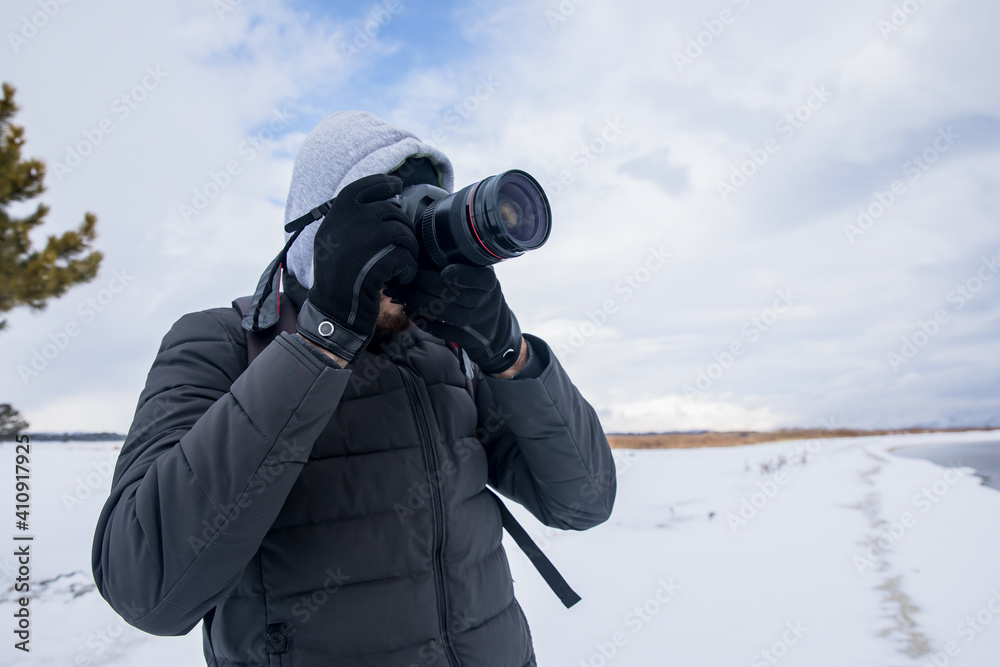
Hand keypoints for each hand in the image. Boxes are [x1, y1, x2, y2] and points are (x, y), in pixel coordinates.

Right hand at [295, 174, 417, 362]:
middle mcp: (350, 221)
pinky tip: (399, 281)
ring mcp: (367, 239)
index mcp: (336, 216)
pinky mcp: (381, 259)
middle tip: (401, 248)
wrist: (333, 311)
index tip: (397, 185)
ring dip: (408, 250)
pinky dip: (408, 271)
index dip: (382, 183)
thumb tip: (381, 203)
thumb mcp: (331, 242)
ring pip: (404, 232)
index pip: (362, 187)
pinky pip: (407, 257)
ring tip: (400, 267)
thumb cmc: (335, 281)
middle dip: (402, 228)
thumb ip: (349, 222)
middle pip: (391, 211)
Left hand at [389, 264, 522, 373]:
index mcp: (488, 281)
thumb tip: (418, 249)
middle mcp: (487, 302)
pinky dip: (423, 321)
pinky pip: (443, 331)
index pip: (481, 279)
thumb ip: (455, 262)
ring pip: (447, 314)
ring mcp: (477, 322)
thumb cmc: (476, 291)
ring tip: (401, 296)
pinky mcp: (468, 339)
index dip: (463, 275)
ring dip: (420, 304)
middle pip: (455, 295)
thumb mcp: (475, 273)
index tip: (444, 272)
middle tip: (403, 281)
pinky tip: (409, 311)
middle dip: (424, 286)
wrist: (492, 327)